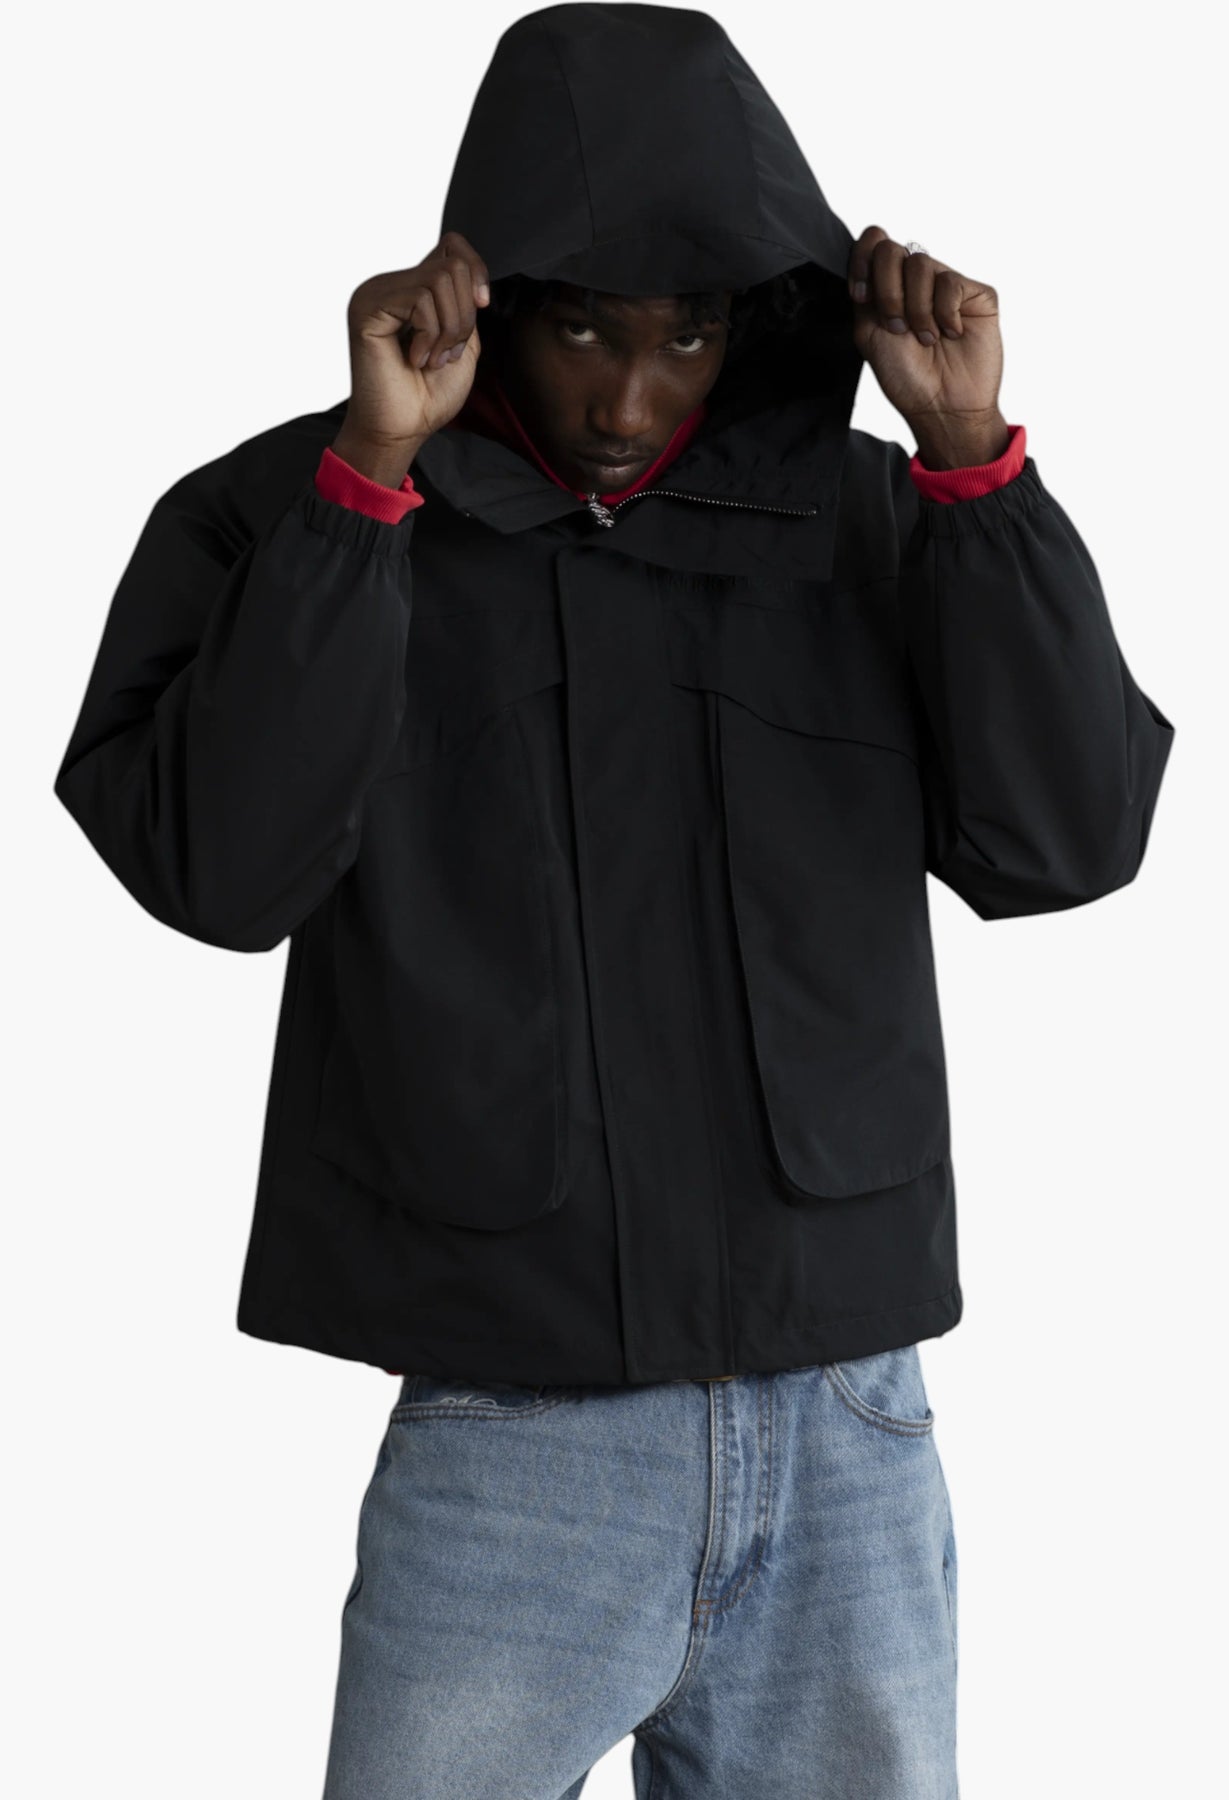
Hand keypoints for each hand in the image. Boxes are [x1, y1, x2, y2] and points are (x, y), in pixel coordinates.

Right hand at [333, 232, 491, 479]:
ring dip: (450, 329)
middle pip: (452, 264)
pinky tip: (415, 360)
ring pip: (439, 279)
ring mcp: (376, 292)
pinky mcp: (368, 307)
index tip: (482, 305)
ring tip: (433, 360)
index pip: (452, 245)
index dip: (477, 269)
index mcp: (412, 289)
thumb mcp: (463, 343)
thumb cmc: (428, 396)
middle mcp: (391, 284)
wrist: (401, 431)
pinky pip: (419, 300)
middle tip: (449, 353)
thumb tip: (470, 272)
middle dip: (465, 315)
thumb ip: (466, 305)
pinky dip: (430, 336)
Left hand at [847, 226, 1009, 467]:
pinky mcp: (976, 294)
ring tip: (926, 339)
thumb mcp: (870, 335)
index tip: (860, 296)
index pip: (873, 243)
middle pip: (891, 249)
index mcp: (888, 288)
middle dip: (887, 291)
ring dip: (916, 309)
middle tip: (897, 327)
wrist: (943, 407)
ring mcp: (946, 285)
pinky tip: (952, 334)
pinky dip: (944, 314)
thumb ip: (866, 294)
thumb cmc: (907, 378)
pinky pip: (950, 283)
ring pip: (920, 264)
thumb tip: (869, 251)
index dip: (862, 259)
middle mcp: (916, 282)